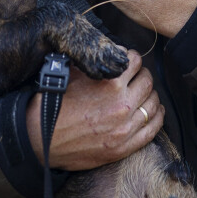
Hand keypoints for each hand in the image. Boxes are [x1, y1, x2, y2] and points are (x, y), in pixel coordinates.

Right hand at [27, 49, 162, 170]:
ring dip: (150, 94)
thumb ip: (93, 61)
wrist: (39, 139)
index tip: (127, 59)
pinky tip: (154, 110)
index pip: (134, 61)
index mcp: (109, 84)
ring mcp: (125, 128)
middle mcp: (121, 105)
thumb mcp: (70, 74)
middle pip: (147, 80)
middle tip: (135, 75)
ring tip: (143, 91)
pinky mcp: (124, 147)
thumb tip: (108, 50)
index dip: (130, 57)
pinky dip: (157, 116)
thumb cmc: (51, 104)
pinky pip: (153, 129)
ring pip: (153, 103)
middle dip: (141, 74)